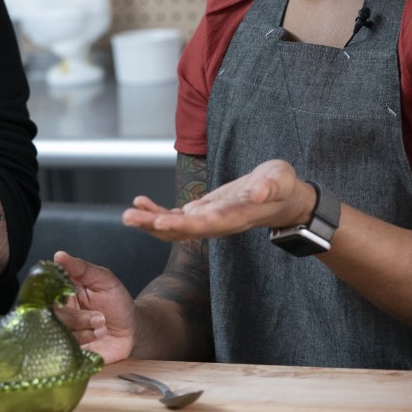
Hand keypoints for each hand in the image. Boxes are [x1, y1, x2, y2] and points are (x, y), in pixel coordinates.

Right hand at [52, 251, 135, 363]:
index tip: (70, 294)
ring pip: (58, 333)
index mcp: (60, 293)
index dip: (53, 292)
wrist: (132, 330)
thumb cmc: (116, 302)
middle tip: (99, 316)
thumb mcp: (104, 279)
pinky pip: (66, 348)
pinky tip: (99, 336)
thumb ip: (81, 268)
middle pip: (50, 316)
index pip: (43, 291)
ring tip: (102, 326)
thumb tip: (59, 255)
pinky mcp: (68, 351)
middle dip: (76, 317)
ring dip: (84, 330)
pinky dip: (86, 341)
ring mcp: (62, 333)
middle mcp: (56, 313)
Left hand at [123, 159, 314, 241]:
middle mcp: (218, 223)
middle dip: (154, 225)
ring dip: (150, 222)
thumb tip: (258, 193)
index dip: (181, 225)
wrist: (283, 199)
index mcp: (234, 216)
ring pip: (175, 227)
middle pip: (182, 230)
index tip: (159, 223)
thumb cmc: (282, 186)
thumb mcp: (280, 181)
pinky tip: (141, 203)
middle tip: (128, 217)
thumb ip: (270, 187)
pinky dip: (157, 212)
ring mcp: (209, 220)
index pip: (205, 224)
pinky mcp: (204, 212)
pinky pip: (177, 217)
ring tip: (128, 214)